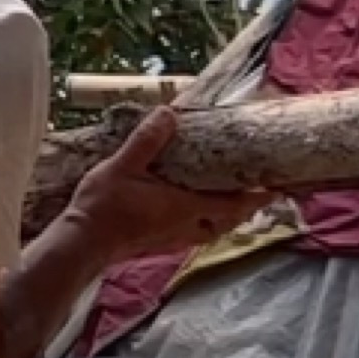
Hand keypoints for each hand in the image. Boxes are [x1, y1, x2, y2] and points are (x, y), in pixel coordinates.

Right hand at [63, 105, 272, 259]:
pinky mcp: (159, 243)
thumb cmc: (104, 207)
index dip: (257, 197)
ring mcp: (173, 238)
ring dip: (225, 217)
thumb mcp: (123, 165)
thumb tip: (169, 113)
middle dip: (245, 208)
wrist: (82, 244)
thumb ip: (148, 140)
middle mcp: (186, 226)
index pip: (234, 204)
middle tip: (255, 191)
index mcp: (186, 207)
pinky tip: (191, 211)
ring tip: (228, 198)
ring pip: (212, 230)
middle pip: (229, 222)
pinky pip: (193, 233)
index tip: (277, 187)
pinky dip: (203, 222)